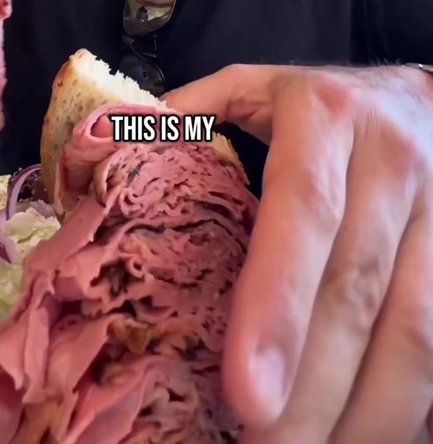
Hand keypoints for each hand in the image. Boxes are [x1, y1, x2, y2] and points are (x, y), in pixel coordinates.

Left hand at [166, 64, 432, 443]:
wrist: (421, 99)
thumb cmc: (325, 103)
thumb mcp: (255, 88)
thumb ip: (182, 116)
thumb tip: (95, 151)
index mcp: (327, 117)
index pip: (304, 212)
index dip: (277, 303)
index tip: (245, 391)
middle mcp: (392, 163)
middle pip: (357, 288)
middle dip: (313, 385)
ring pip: (414, 328)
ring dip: (364, 411)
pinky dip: (405, 403)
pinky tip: (360, 435)